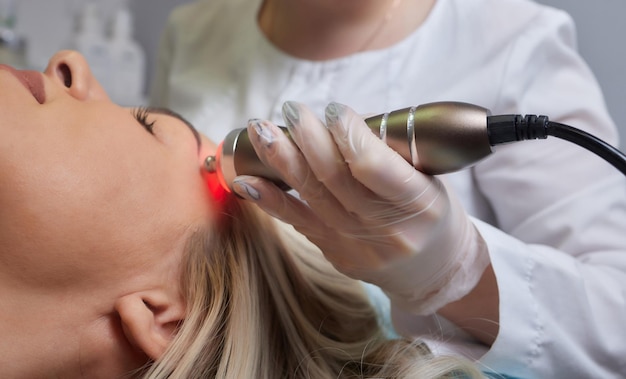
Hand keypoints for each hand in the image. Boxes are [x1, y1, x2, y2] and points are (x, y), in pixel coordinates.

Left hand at [232, 101, 488, 313]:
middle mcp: (387, 229)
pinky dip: (269, 200)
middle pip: (336, 178)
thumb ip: (391, 153)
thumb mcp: (430, 180)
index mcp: (420, 203)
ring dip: (282, 159)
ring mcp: (357, 245)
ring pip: (312, 196)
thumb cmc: (432, 215)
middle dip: (309, 139)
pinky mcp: (335, 254)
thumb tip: (338, 120)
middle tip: (293, 110)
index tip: (334, 110)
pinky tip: (247, 179)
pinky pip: (298, 223)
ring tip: (261, 129)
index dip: (348, 135)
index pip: (375, 167)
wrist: (434, 271)